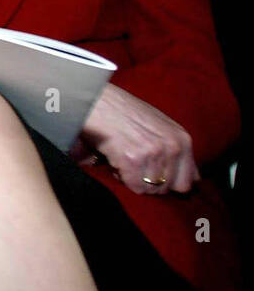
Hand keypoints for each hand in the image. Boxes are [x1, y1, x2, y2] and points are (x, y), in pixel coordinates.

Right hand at [79, 83, 197, 195]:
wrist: (96, 101)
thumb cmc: (125, 112)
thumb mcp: (161, 126)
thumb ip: (178, 151)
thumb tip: (195, 179)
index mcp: (183, 139)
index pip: (187, 181)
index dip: (169, 183)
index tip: (155, 178)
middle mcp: (172, 147)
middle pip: (167, 188)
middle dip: (150, 184)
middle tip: (136, 168)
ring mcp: (153, 153)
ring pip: (150, 189)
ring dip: (134, 180)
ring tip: (124, 162)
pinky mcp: (133, 159)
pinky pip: (134, 186)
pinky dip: (122, 178)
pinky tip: (116, 163)